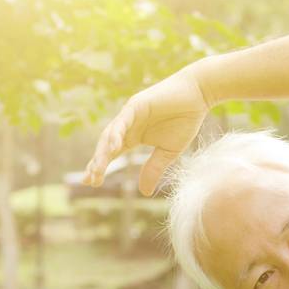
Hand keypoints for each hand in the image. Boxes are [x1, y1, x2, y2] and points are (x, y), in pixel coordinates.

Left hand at [81, 66, 211, 195]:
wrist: (198, 96)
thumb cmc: (185, 120)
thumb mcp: (168, 152)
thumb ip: (154, 169)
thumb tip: (144, 193)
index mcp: (133, 136)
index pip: (112, 153)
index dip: (100, 167)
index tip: (91, 183)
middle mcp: (127, 125)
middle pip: (107, 146)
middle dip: (97, 163)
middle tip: (90, 180)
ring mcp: (130, 114)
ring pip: (111, 134)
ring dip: (103, 152)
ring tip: (97, 169)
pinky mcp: (136, 104)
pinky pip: (123, 120)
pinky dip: (116, 133)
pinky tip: (112, 147)